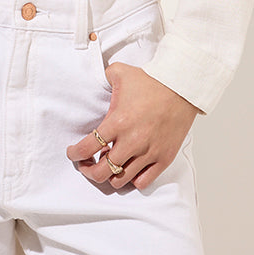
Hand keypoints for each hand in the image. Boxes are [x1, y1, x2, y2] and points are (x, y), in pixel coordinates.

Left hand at [66, 61, 200, 189]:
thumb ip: (103, 77)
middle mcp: (132, 141)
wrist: (181, 87)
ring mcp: (148, 152)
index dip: (75, 154)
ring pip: (121, 180)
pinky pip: (143, 182)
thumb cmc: (151, 80)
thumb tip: (95, 79)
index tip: (72, 153)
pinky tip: (128, 169)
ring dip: (110, 175)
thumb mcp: (119, 72)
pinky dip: (132, 180)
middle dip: (88, 171)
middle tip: (86, 165)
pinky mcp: (163, 158)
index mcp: (117, 121)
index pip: (88, 147)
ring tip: (108, 165)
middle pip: (101, 171)